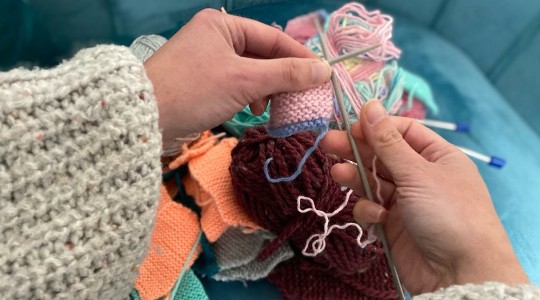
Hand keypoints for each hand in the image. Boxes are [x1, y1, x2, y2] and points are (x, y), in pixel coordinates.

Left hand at [144, 8, 330, 143]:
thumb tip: (323, 71)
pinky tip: (252, 110)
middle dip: (281, 77)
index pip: (273, 38)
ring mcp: (208, 60)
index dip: (299, 58)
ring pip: (251, 72)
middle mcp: (216, 37)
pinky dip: (249, 96)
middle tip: (300, 97)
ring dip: (266, 89)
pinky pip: (236, 84)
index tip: (321, 77)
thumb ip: (286, 74)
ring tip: (270, 107)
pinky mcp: (202, 81)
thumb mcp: (244, 80)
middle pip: (262, 55)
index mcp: (224, 25)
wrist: (145, 117)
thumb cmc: (195, 90)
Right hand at [321, 101, 527, 293]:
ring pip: (373, 182)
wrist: (460, 273)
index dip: (375, 127)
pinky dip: (370, 210)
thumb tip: (370, 105)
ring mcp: (406, 201)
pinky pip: (373, 208)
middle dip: (356, 150)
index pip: (402, 131)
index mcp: (437, 156)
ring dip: (356, 177)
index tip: (349, 125)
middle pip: (382, 155)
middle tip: (327, 144)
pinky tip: (376, 216)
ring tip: (338, 173)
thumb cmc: (448, 213)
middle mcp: (421, 176)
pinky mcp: (393, 225)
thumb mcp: (418, 173)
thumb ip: (388, 142)